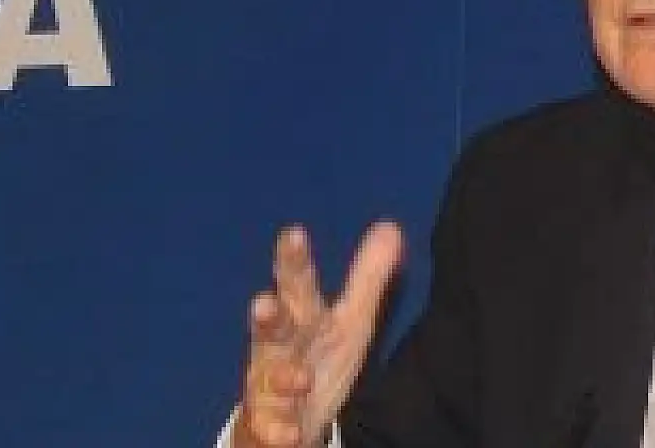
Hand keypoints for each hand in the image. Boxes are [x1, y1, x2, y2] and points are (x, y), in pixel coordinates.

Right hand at [233, 222, 403, 447]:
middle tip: (263, 303)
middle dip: (267, 318)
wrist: (284, 421)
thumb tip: (390, 226)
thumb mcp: (347, 320)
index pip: (296, 285)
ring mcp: (269, 391)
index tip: (293, 233)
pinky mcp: (267, 429)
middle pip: (272, 331)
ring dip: (283, 379)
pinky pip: (270, 432)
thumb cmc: (315, 360)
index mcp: (301, 321)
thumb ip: (366, 278)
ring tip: (300, 378)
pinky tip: (292, 434)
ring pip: (270, 383)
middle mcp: (277, 352)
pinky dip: (279, 433)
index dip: (294, 261)